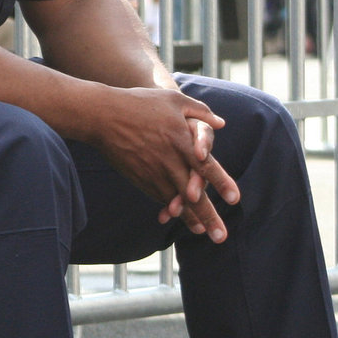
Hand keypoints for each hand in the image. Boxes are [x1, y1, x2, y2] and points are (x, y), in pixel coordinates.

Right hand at [92, 87, 237, 241]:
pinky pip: (158, 196)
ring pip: (175, 200)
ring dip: (190, 219)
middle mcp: (169, 161)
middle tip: (221, 238)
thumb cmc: (138, 103)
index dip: (221, 183)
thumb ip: (200, 111)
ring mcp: (152, 172)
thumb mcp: (173, 99)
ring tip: (203, 233)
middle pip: (193, 195)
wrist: (102, 116)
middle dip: (209, 217)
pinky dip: (169, 208)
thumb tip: (220, 124)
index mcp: (181, 141)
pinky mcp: (139, 178)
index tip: (235, 200)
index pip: (207, 167)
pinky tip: (177, 217)